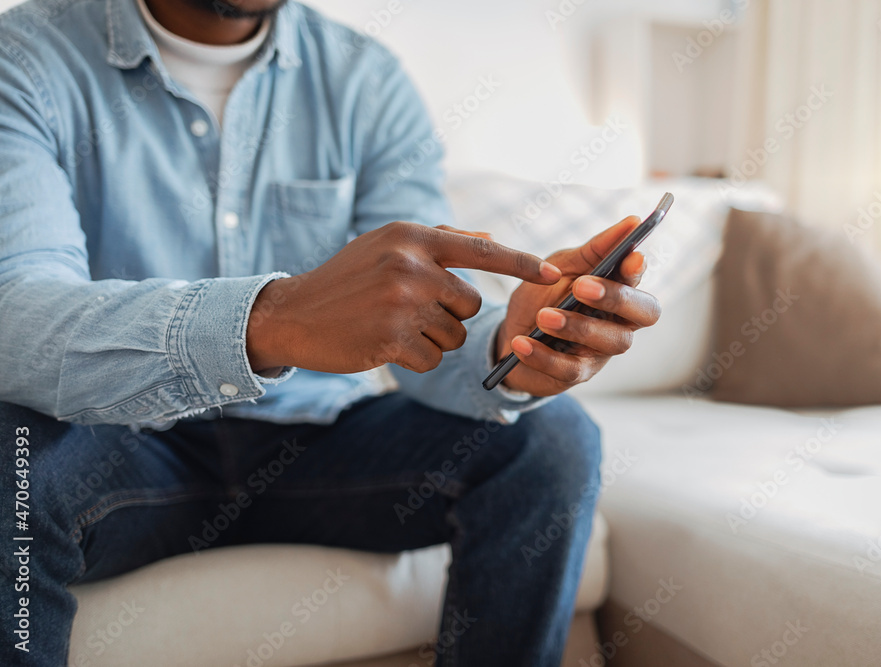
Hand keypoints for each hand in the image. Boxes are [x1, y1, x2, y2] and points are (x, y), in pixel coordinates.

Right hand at [246, 221, 560, 373]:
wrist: (293, 314)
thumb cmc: (346, 278)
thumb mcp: (387, 245)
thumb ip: (440, 241)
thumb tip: (491, 240)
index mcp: (412, 237)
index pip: (481, 251)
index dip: (521, 263)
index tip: (552, 272)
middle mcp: (410, 266)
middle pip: (470, 303)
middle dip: (450, 314)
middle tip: (410, 310)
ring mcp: (402, 303)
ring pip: (455, 335)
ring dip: (433, 338)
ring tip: (393, 325)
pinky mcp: (392, 339)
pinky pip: (433, 358)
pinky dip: (416, 358)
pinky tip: (385, 344)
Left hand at [496, 216, 661, 395]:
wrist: (509, 335)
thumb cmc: (544, 295)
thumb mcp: (563, 266)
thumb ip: (595, 249)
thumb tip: (633, 221)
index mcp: (618, 291)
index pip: (640, 281)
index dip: (637, 272)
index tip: (630, 258)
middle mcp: (619, 322)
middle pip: (642, 314)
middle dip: (615, 299)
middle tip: (581, 287)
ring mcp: (601, 351)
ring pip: (609, 342)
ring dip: (576, 327)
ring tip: (543, 317)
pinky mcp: (576, 374)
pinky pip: (569, 369)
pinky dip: (542, 356)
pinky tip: (521, 343)